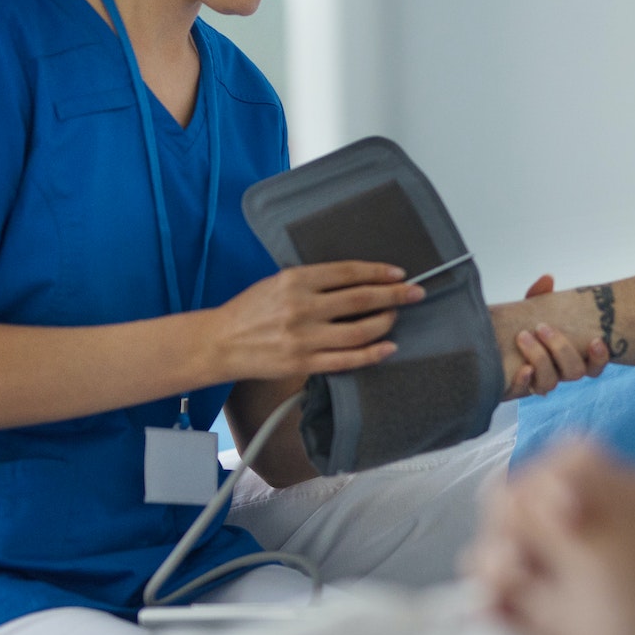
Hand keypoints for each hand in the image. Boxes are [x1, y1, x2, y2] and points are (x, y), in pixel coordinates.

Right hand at [207, 261, 420, 380]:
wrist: (220, 342)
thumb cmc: (249, 310)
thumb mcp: (277, 282)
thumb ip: (312, 282)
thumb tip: (355, 281)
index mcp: (295, 280)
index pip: (347, 272)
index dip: (378, 272)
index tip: (398, 273)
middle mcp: (302, 307)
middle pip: (360, 299)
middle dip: (393, 295)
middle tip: (415, 292)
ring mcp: (304, 338)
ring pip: (359, 331)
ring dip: (384, 323)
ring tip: (395, 317)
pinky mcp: (303, 363)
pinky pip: (347, 360)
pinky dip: (372, 354)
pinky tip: (387, 347)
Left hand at [495, 275, 610, 398]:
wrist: (488, 347)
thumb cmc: (520, 329)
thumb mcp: (530, 311)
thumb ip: (539, 296)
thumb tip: (548, 278)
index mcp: (569, 356)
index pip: (595, 365)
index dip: (599, 357)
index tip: (595, 340)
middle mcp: (558, 373)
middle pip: (574, 372)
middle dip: (562, 349)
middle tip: (542, 328)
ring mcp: (538, 383)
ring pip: (550, 383)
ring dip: (541, 359)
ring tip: (523, 337)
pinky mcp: (517, 389)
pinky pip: (524, 392)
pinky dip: (524, 381)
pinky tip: (522, 369)